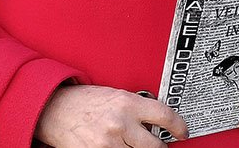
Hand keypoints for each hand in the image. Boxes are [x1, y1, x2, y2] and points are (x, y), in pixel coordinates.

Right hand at [34, 85, 186, 147]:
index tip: (182, 132)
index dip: (179, 127)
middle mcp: (121, 123)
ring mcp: (109, 142)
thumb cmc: (85, 101)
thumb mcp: (116, 96)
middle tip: (158, 145)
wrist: (56, 109)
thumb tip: (156, 122)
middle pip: (155, 145)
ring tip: (133, 145)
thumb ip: (136, 108)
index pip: (165, 116)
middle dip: (159, 147)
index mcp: (128, 103)